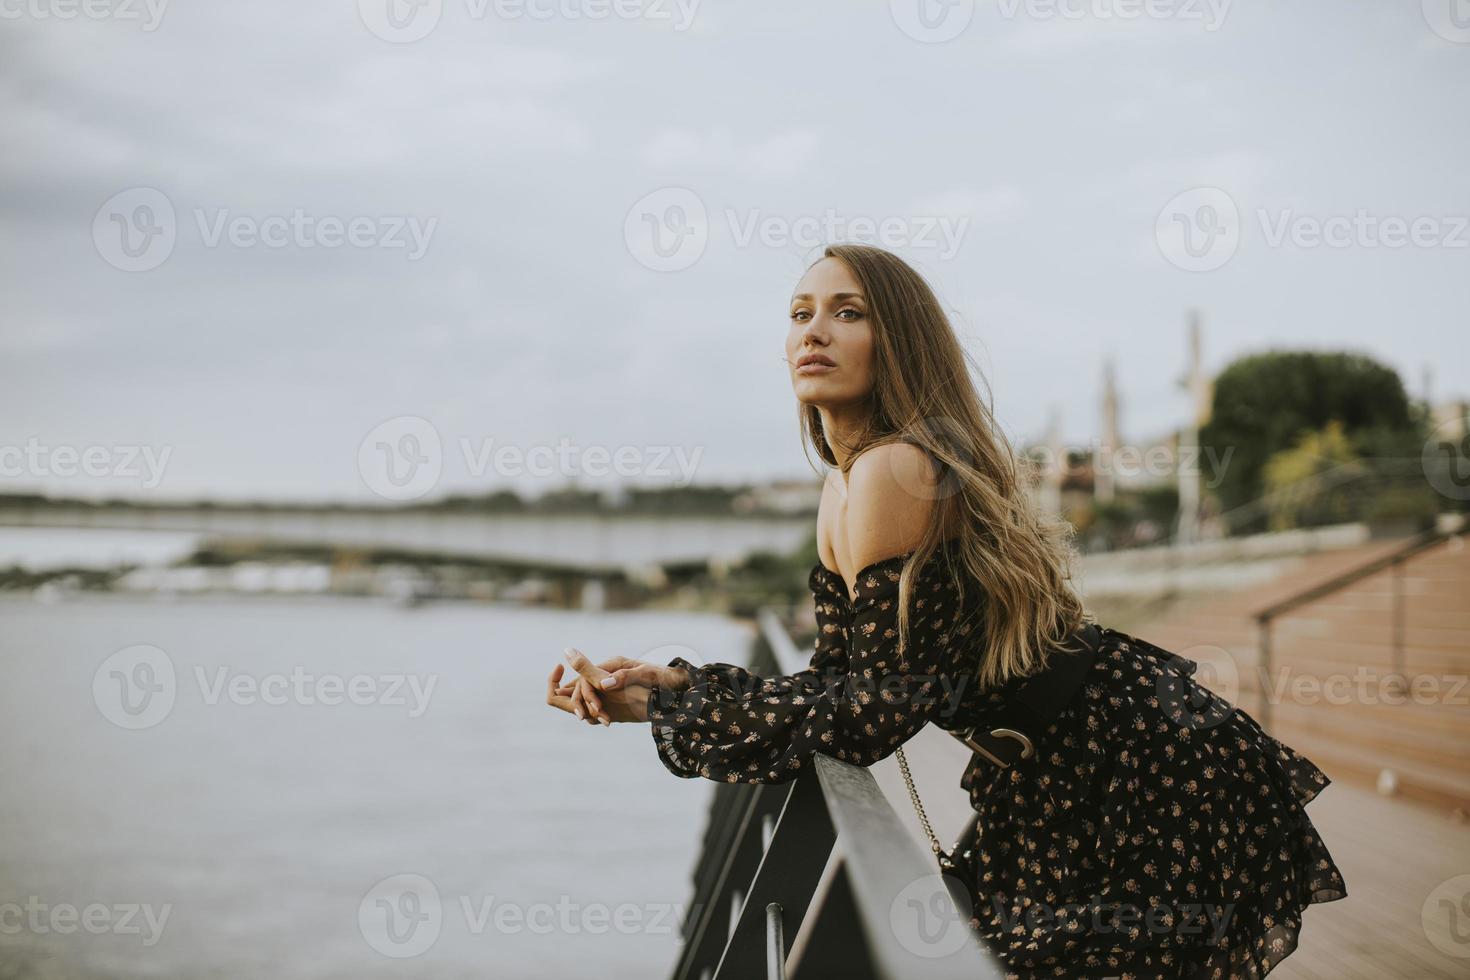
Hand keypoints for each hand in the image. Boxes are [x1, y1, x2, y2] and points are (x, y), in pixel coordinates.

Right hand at [545, 649, 690, 725]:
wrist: (679, 687)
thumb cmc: (666, 678)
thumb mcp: (648, 675)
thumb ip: (626, 676)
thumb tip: (604, 683)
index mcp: (614, 665)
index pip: (587, 677)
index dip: (585, 694)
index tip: (593, 709)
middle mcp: (609, 673)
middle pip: (583, 687)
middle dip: (584, 704)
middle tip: (599, 720)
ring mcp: (611, 686)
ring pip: (587, 696)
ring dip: (589, 709)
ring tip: (604, 722)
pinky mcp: (616, 697)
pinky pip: (596, 704)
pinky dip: (595, 712)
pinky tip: (602, 721)